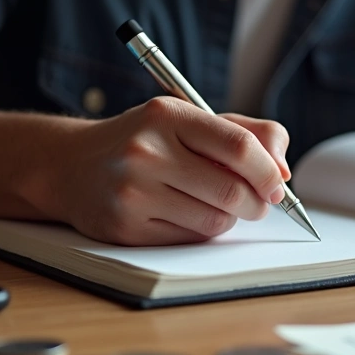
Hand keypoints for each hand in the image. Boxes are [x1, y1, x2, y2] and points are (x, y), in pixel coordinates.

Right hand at [45, 97, 291, 245]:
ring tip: (215, 204)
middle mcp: (146, 151)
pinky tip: (184, 214)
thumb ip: (245, 133)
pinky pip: (189, 239)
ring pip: (215, 221)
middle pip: (232, 190)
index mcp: (167, 115)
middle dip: (256, 202)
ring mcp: (133, 192)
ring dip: (229, 218)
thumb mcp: (189, 119)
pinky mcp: (125, 228)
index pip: (238, 147)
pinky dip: (200, 231)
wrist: (71, 165)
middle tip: (257, 202)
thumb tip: (283, 170)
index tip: (279, 184)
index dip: (269, 171)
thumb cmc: (144, 140)